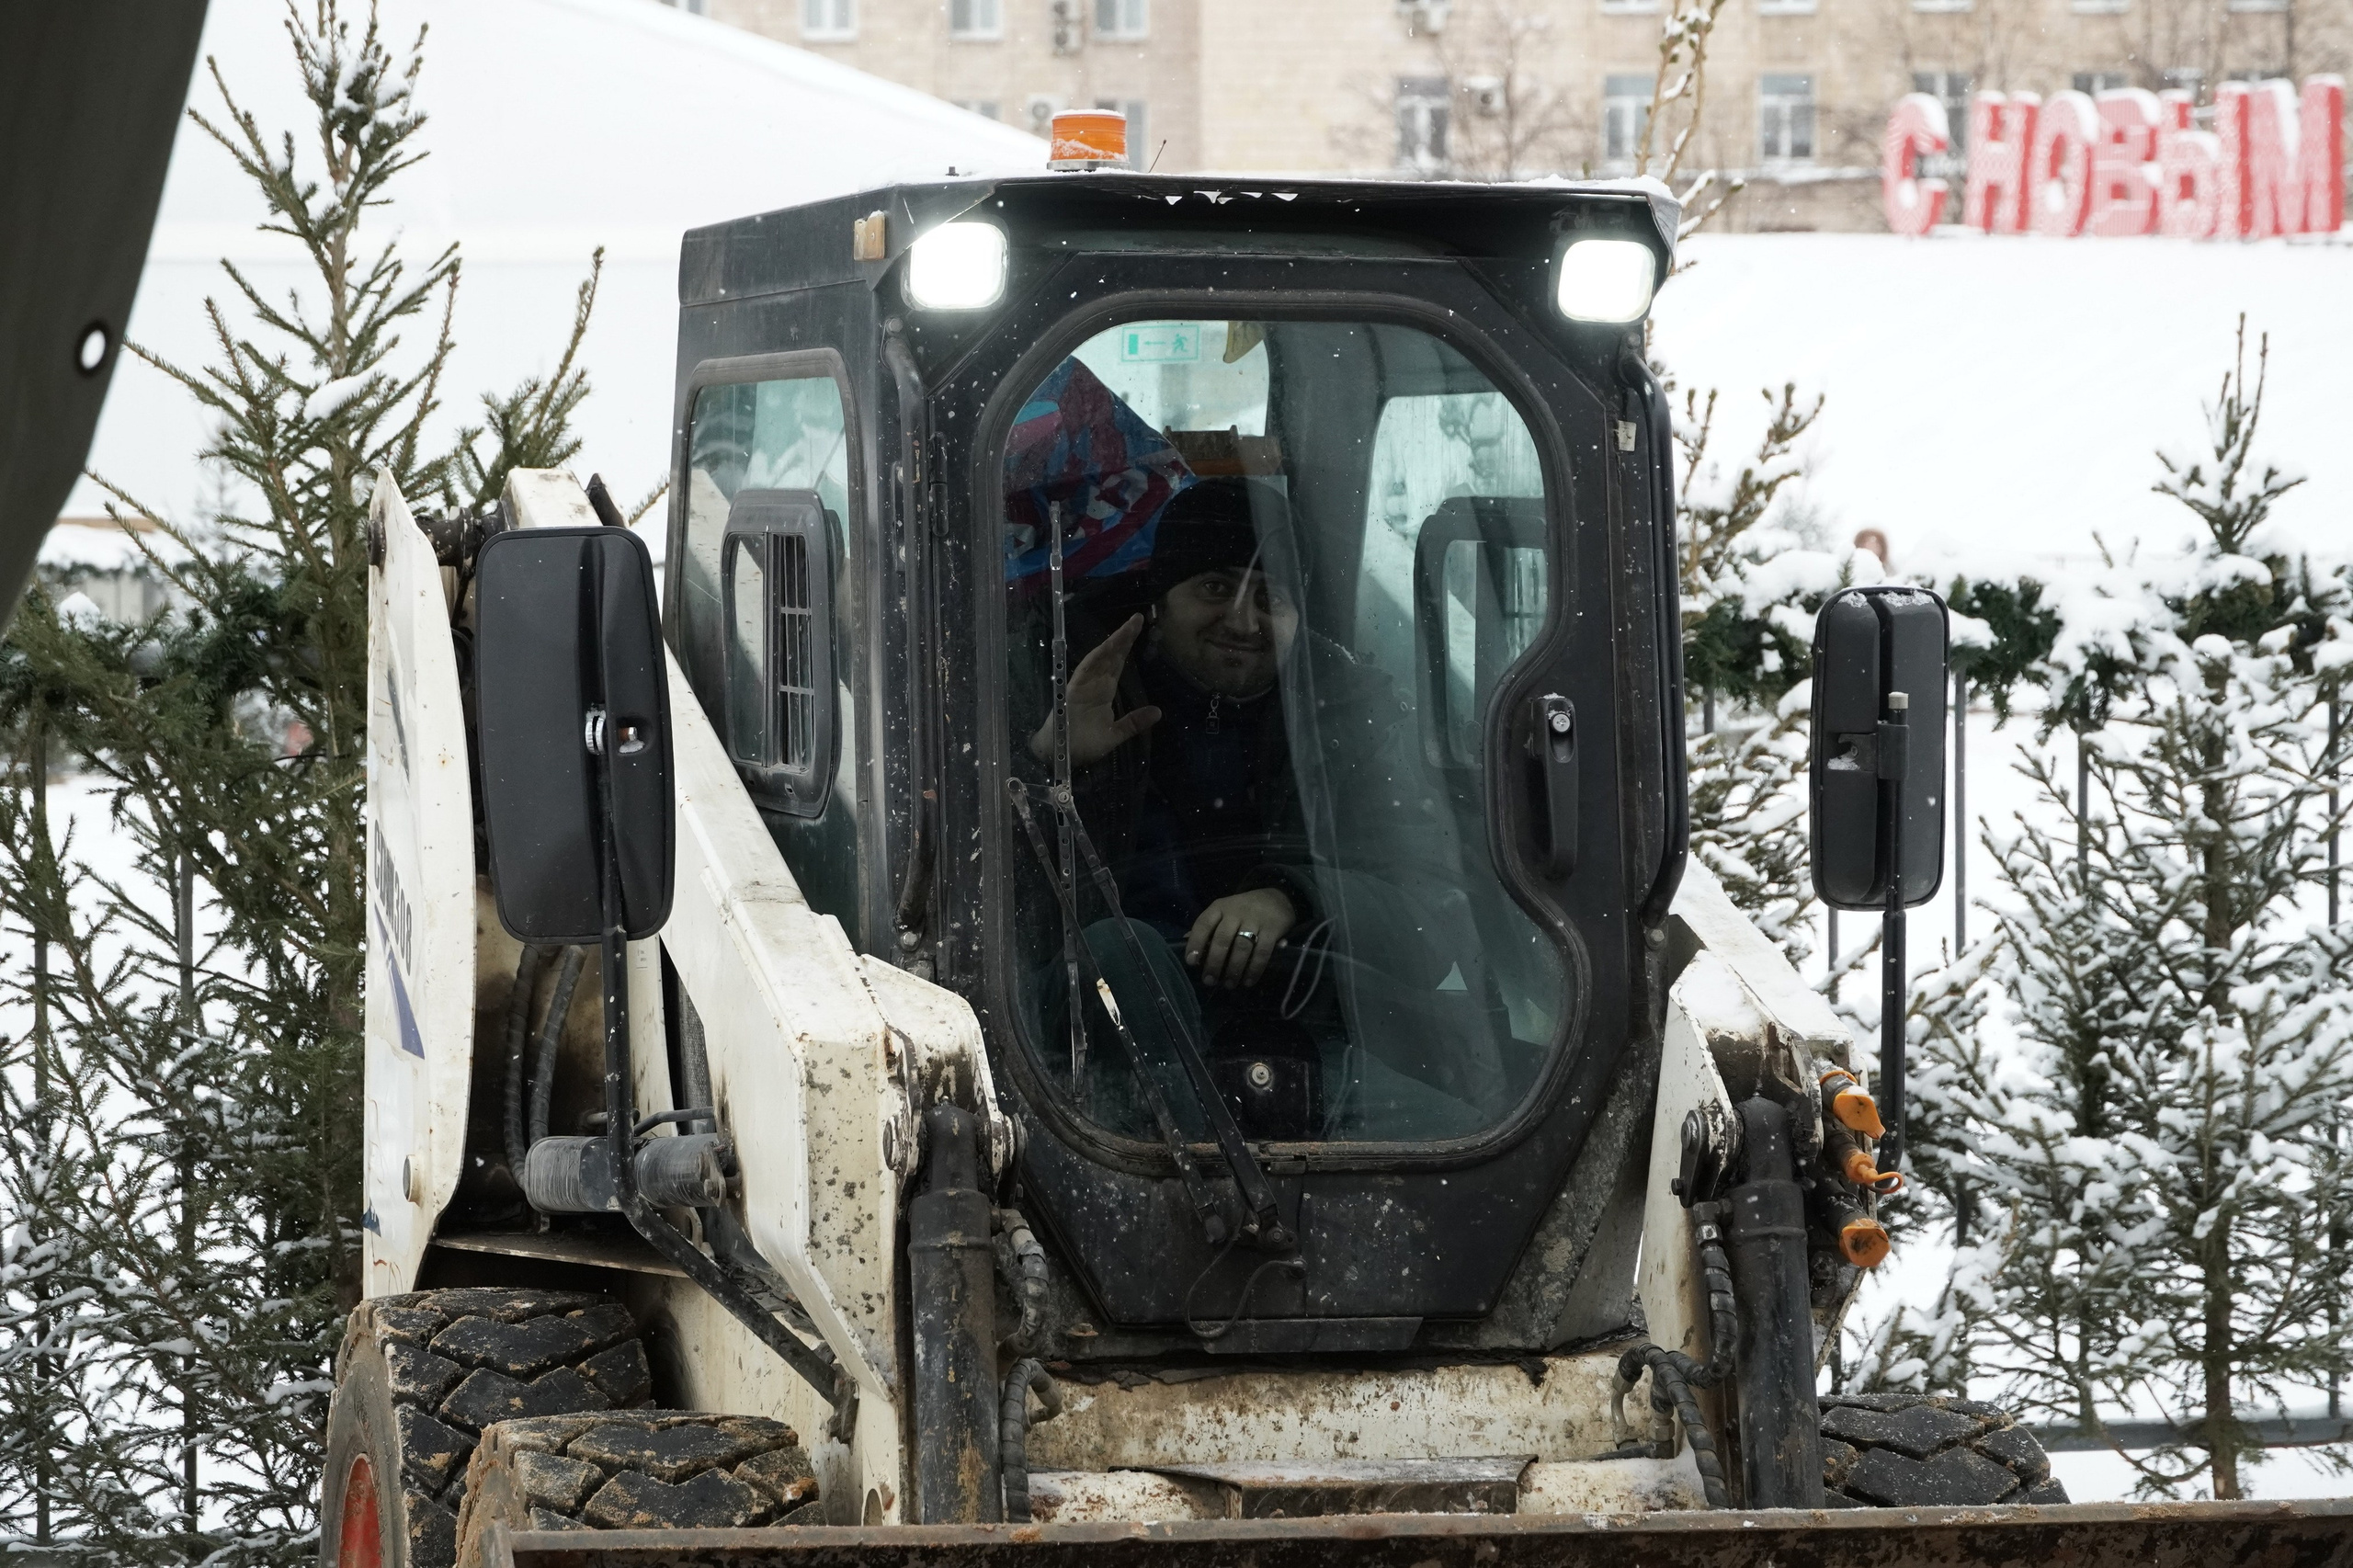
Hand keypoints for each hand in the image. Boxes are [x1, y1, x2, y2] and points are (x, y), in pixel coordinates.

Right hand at [1028, 613, 1161, 768]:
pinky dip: (1095, 660)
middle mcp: (1095, 683)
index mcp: (1104, 690)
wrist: (1061, 757)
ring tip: (1127, 628)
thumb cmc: (1083, 744)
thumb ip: (1134, 722)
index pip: (1118, 663)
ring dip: (1112, 643)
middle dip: (1124, 637)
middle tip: (1138, 619)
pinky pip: (1084, 672)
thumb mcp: (1115, 734)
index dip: (1128, 645)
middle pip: (1111, 656)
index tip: (1140, 628)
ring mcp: (1083, 685)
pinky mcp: (1073, 691)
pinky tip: (1106, 648)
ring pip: (1099, 659)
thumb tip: (1158, 712)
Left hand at [1185, 888, 1296, 989]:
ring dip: (1234, 969)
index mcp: (1220, 907)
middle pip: (1222, 939)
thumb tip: (1185, 942)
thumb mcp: (1224, 912)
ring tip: (1229, 984)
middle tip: (1210, 980)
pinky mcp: (1272, 930)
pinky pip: (1262, 952)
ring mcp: (1255, 920)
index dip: (1196, 943)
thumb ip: (1208, 927)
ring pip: (1242, 947)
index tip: (1191, 962)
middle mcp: (1236, 912)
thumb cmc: (1244, 910)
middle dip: (1214, 963)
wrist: (1278, 899)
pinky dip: (1254, 969)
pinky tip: (1248, 981)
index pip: (1203, 924)